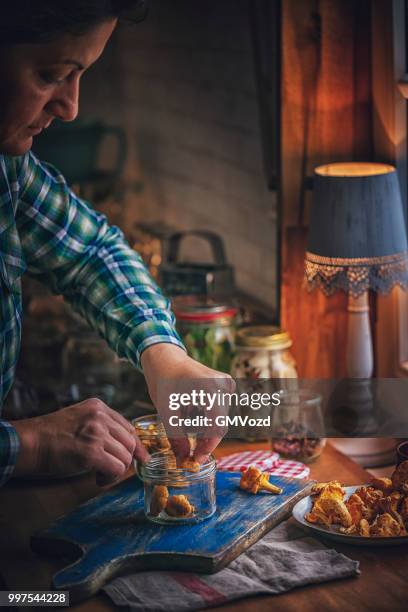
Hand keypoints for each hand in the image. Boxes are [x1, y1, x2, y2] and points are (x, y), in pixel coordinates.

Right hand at [10, 398, 148, 484]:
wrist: (29, 443)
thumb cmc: (52, 435)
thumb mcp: (80, 419)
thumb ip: (102, 426)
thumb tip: (128, 446)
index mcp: (98, 406)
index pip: (128, 427)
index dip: (135, 446)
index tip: (141, 458)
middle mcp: (100, 416)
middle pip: (130, 442)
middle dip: (124, 460)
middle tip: (108, 470)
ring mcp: (96, 433)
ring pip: (125, 457)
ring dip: (115, 471)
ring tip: (99, 474)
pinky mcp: (91, 452)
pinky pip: (117, 469)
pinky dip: (110, 478)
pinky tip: (98, 479)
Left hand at [141, 344, 234, 462]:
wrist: (166, 358)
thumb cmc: (164, 380)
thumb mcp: (166, 411)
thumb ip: (176, 437)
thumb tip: (184, 460)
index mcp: (210, 389)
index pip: (217, 427)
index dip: (207, 447)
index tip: (195, 460)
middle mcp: (223, 384)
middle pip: (219, 424)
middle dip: (204, 440)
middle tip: (188, 452)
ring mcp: (226, 383)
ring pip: (220, 418)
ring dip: (204, 429)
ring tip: (185, 424)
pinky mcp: (225, 384)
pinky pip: (220, 409)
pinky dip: (207, 418)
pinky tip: (191, 413)